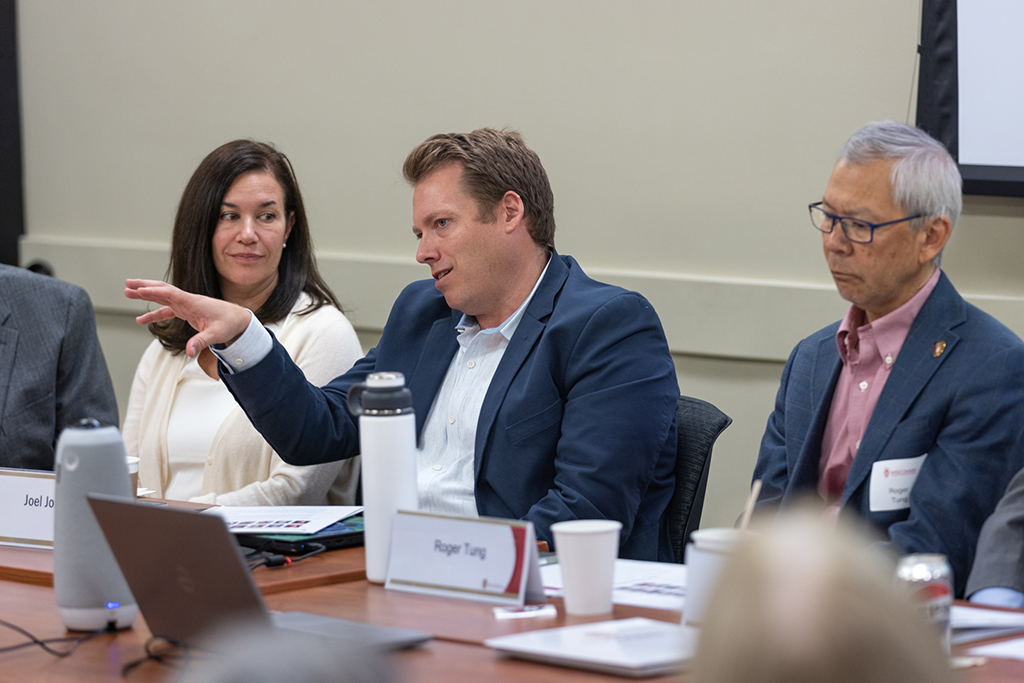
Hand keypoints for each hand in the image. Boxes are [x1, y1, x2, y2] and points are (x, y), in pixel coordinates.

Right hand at [124, 279, 251, 356]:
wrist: (239, 320)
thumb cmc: (230, 323)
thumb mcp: (217, 334)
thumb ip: (202, 341)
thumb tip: (190, 352)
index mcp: (194, 302)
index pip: (171, 294)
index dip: (155, 292)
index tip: (139, 290)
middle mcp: (188, 301)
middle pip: (163, 289)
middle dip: (145, 286)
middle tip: (127, 284)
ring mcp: (186, 305)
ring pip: (163, 297)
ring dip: (146, 295)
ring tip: (128, 293)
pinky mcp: (187, 312)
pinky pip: (167, 311)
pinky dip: (154, 314)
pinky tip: (141, 320)